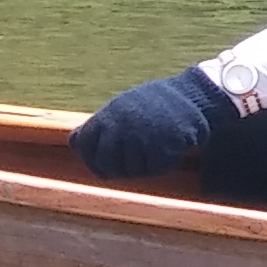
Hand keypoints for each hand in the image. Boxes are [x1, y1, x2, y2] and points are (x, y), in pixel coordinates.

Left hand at [72, 66, 237, 177]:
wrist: (193, 96)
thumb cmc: (156, 104)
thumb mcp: (122, 107)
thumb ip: (100, 126)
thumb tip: (73, 142)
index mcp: (107, 116)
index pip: (83, 146)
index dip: (92, 158)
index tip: (105, 162)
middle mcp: (120, 128)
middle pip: (105, 165)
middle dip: (117, 169)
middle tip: (132, 164)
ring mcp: (140, 139)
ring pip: (131, 171)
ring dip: (143, 166)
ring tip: (155, 149)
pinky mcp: (161, 149)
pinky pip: (155, 169)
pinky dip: (162, 164)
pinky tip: (169, 149)